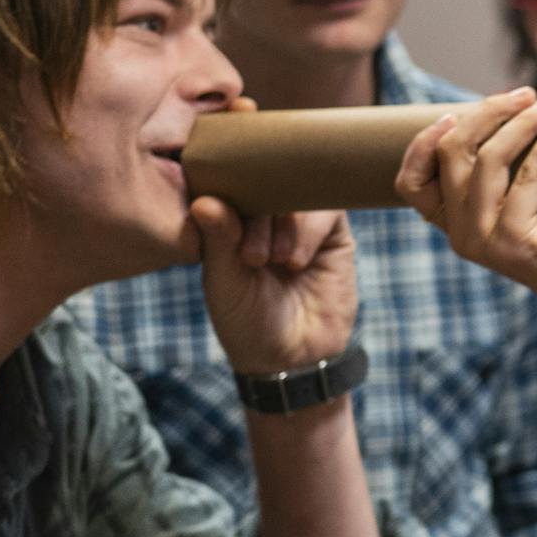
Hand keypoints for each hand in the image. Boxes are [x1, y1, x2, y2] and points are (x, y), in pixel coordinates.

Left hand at [197, 198, 357, 377]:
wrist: (292, 356)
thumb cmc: (246, 320)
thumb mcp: (223, 280)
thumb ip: (218, 237)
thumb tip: (204, 201)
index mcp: (231, 220)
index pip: (230, 181)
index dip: (229, 193)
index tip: (228, 226)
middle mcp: (266, 215)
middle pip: (265, 180)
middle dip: (258, 215)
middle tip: (253, 258)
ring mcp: (301, 221)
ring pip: (297, 191)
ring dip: (284, 225)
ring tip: (276, 262)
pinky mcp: (333, 232)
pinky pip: (327, 208)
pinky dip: (309, 231)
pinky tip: (296, 263)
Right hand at [396, 90, 536, 320]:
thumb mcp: (531, 195)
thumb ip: (510, 165)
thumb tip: (515, 105)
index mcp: (455, 225)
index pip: (410, 181)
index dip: (423, 142)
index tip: (456, 113)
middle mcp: (460, 235)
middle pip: (452, 153)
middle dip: (489, 112)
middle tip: (529, 94)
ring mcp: (484, 240)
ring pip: (489, 158)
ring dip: (525, 120)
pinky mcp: (515, 241)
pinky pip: (529, 174)